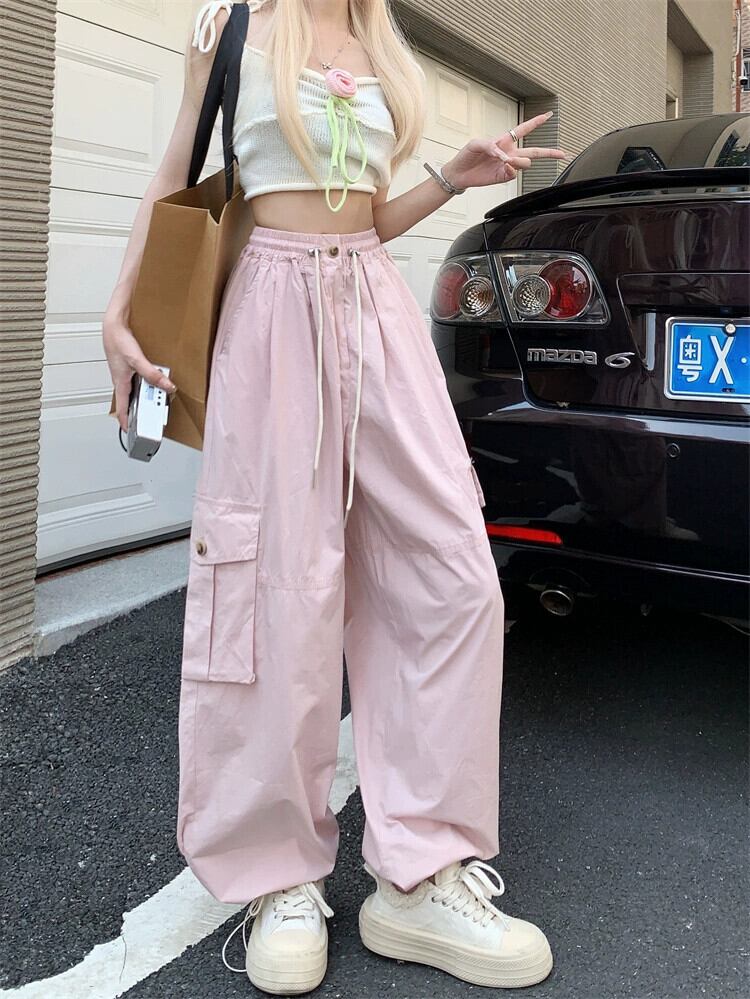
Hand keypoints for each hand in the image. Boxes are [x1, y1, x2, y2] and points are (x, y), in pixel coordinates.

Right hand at [103, 312, 175, 431]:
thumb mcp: (137, 360)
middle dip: (141, 410)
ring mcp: (125, 373)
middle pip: (132, 401)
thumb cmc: (117, 341)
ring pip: (136, 390)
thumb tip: (167, 386)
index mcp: (120, 383)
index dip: (125, 421)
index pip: (122, 408)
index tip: (130, 432)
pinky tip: (156, 380)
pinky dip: (148, 383)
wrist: (114, 324)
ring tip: (157, 401)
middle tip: (152, 418)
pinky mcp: (130, 365)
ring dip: (146, 396)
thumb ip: (152, 374)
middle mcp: (122, 380)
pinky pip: (140, 379)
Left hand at [442, 112, 569, 189]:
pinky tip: (504, 167)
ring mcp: (508, 166)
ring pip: (526, 163)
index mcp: (504, 140)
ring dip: (519, 160)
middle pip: (535, 151)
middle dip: (550, 153)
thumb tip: (503, 154)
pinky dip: (511, 169)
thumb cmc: (466, 155)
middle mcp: (510, 153)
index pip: (524, 129)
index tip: (549, 115)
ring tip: (507, 161)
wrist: (459, 174)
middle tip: (563, 154)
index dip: (537, 122)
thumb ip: (490, 145)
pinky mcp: (504, 177)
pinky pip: (514, 173)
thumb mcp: (475, 143)